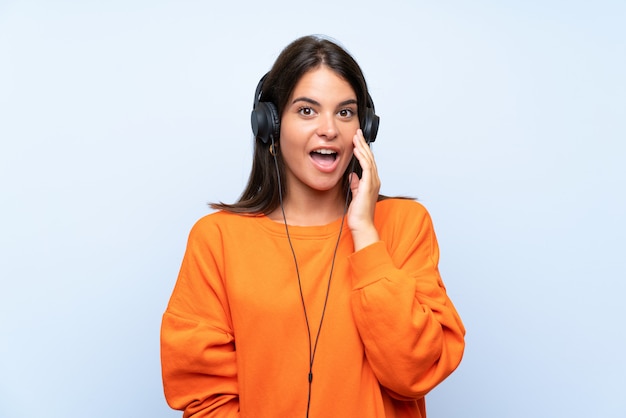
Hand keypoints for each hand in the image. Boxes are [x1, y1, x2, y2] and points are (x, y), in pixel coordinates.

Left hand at [348, 129, 380, 250]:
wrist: (361, 225)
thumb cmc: (358, 213)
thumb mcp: (355, 195)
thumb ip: (355, 184)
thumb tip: (352, 175)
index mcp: (371, 182)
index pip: (368, 162)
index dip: (363, 150)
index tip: (357, 140)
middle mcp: (374, 180)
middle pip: (370, 158)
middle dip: (363, 144)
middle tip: (357, 133)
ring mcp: (372, 183)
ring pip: (369, 160)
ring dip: (362, 147)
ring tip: (356, 137)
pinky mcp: (368, 185)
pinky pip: (366, 167)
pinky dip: (362, 157)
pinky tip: (357, 150)